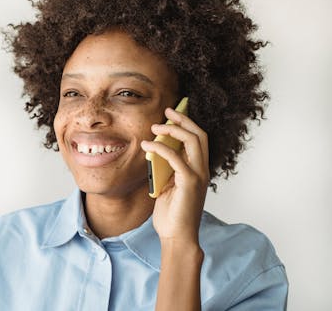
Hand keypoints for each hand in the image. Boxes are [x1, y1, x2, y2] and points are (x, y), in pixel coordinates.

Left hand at [141, 107, 209, 243]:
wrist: (177, 237)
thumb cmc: (172, 214)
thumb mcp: (168, 185)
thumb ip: (167, 168)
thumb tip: (155, 149)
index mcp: (198, 170)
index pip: (199, 139)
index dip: (188, 123)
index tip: (173, 113)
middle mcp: (202, 170)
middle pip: (199, 134)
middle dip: (183, 119)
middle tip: (167, 111)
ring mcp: (198, 176)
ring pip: (192, 141)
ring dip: (173, 129)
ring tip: (155, 126)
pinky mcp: (189, 183)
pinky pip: (175, 158)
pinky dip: (160, 148)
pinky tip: (147, 145)